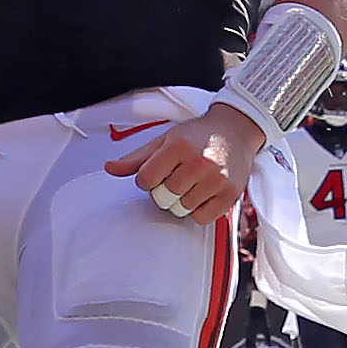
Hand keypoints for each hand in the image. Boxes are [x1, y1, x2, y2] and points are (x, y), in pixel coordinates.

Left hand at [107, 105, 266, 224]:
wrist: (236, 130)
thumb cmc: (197, 135)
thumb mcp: (164, 139)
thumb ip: (136, 158)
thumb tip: (110, 168)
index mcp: (179, 145)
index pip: (145, 180)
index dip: (148, 179)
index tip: (158, 171)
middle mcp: (200, 162)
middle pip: (164, 197)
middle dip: (165, 190)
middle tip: (176, 176)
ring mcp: (217, 179)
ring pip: (182, 209)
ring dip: (182, 200)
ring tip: (192, 182)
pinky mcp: (230, 194)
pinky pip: (202, 218)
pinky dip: (199, 210)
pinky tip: (203, 192)